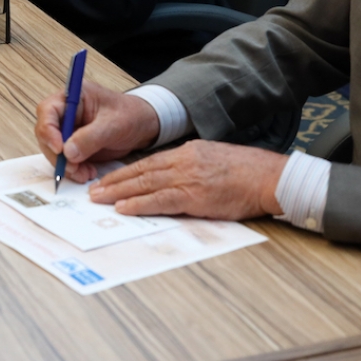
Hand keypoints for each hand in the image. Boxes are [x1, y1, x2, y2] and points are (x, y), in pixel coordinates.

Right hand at [34, 81, 160, 183]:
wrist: (143, 126)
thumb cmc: (130, 115)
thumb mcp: (113, 124)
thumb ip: (90, 136)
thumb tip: (68, 152)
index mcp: (73, 96)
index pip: (48, 110)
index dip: (48, 130)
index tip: (59, 148)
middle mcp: (66, 112)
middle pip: (46, 133)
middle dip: (57, 154)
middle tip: (72, 167)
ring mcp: (69, 129)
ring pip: (53, 150)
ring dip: (66, 165)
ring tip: (85, 173)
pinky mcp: (74, 145)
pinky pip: (65, 160)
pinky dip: (73, 170)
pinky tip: (87, 173)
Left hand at [89, 140, 286, 220]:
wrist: (267, 176)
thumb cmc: (246, 172)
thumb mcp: (214, 159)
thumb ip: (193, 166)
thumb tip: (175, 176)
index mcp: (188, 152)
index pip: (149, 161)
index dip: (126, 171)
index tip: (109, 178)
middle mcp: (183, 161)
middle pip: (141, 171)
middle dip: (115, 181)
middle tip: (93, 190)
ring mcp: (188, 178)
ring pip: (145, 184)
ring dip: (119, 192)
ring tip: (99, 199)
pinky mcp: (195, 196)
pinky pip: (160, 200)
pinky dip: (139, 204)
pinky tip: (124, 208)